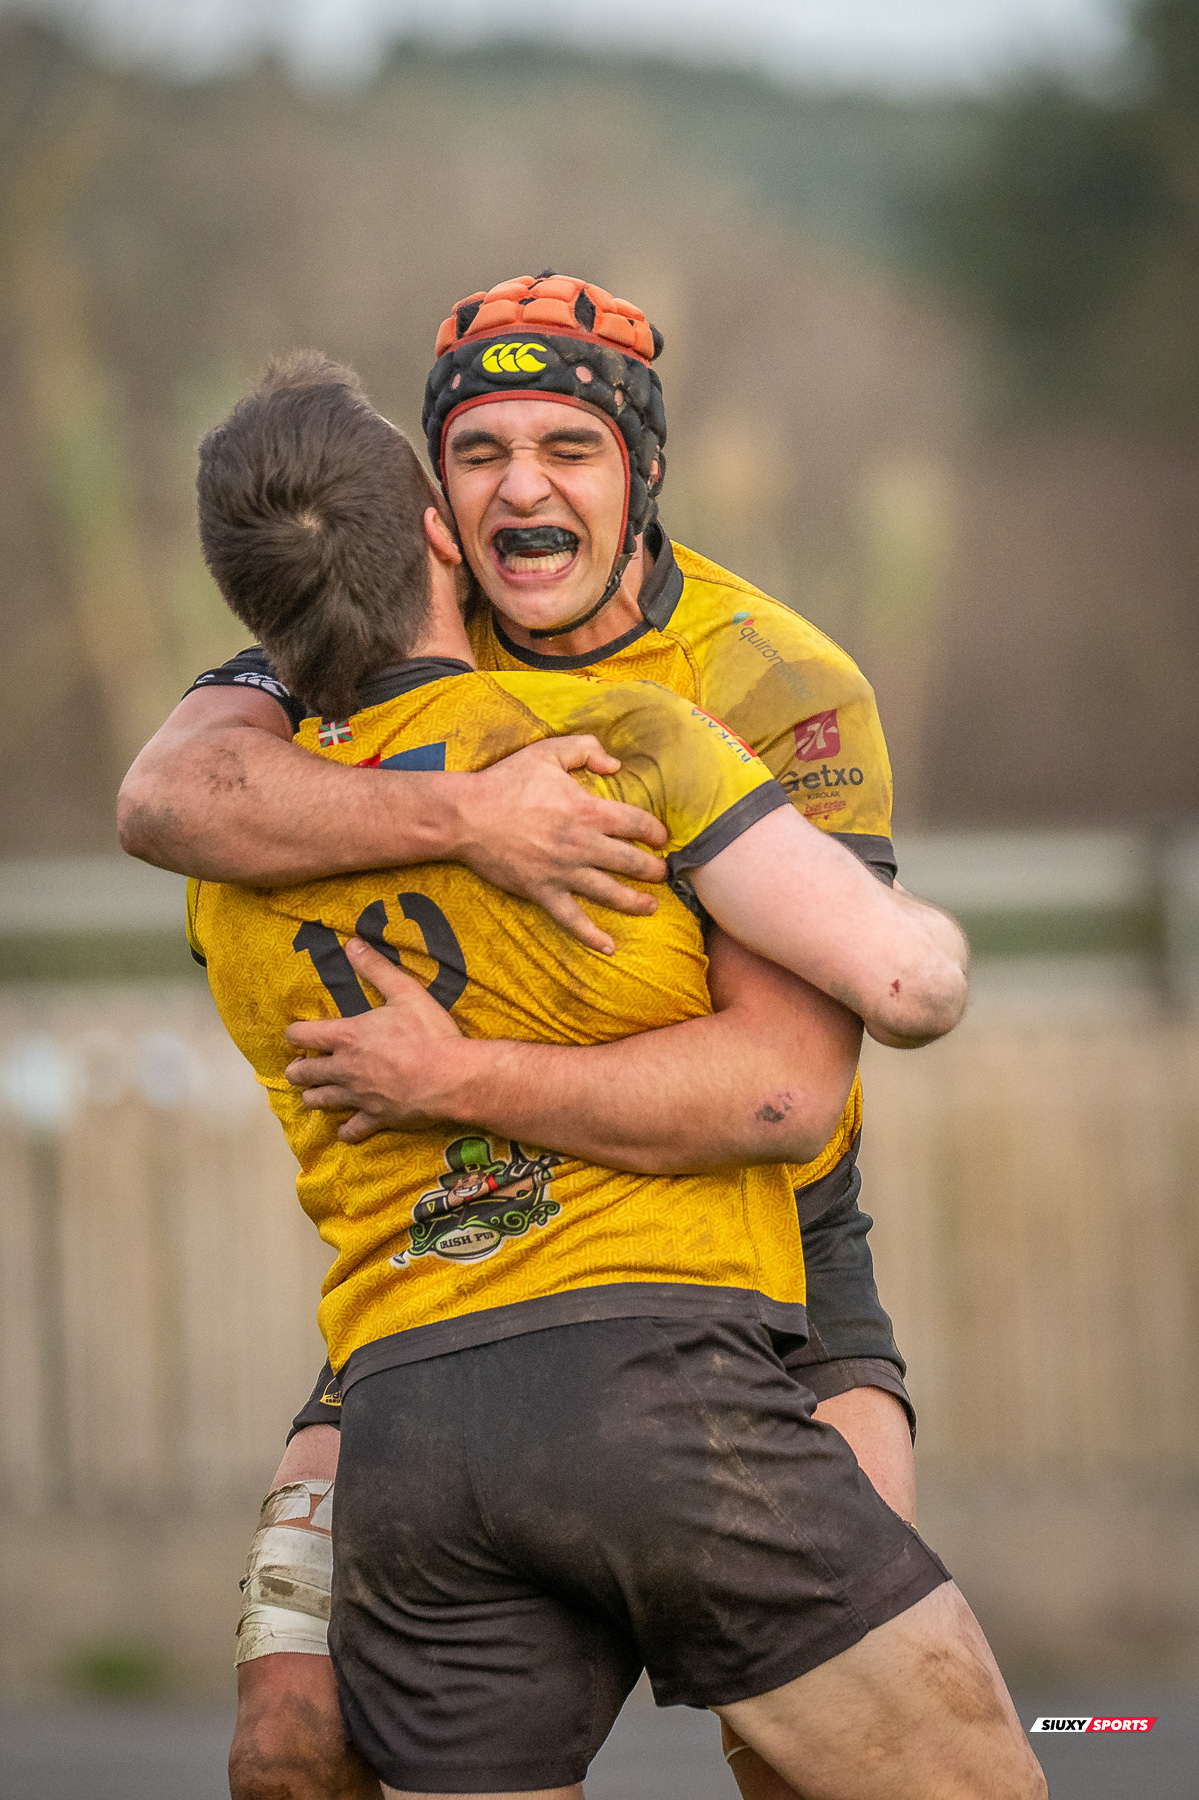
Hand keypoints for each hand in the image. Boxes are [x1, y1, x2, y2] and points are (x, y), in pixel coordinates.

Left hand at [284, 939, 464, 1142]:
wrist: (452, 1076)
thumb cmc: (429, 1032)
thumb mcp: (404, 991)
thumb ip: (376, 968)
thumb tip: (351, 944)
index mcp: (346, 1036)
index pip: (301, 1034)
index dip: (295, 1033)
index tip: (299, 1033)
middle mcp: (343, 1068)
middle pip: (302, 1073)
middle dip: (298, 1069)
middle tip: (302, 1067)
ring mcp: (357, 1096)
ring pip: (318, 1101)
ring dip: (314, 1096)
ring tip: (316, 1093)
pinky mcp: (375, 1118)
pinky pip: (350, 1130)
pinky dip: (345, 1130)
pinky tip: (345, 1128)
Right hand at [453, 736, 666, 955]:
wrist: (466, 816)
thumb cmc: (506, 782)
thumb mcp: (547, 752)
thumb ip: (585, 750)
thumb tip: (615, 764)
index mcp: (587, 810)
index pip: (636, 823)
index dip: (654, 831)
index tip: (661, 838)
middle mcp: (581, 845)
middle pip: (630, 862)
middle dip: (653, 870)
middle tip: (663, 874)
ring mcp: (563, 872)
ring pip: (610, 893)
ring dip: (635, 902)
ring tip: (652, 907)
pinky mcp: (543, 891)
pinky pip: (572, 919)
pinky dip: (591, 935)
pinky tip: (609, 946)